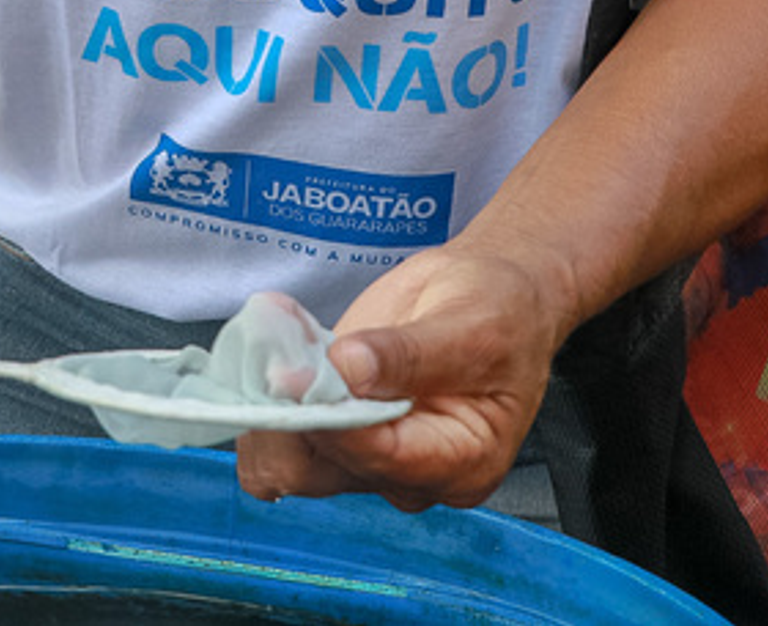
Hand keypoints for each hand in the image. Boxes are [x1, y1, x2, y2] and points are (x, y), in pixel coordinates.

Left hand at [234, 244, 562, 511]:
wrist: (492, 294)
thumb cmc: (501, 312)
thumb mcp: (472, 324)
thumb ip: (410, 353)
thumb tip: (349, 367)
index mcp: (460, 461)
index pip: (379, 457)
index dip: (330, 418)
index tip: (293, 374)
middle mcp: (408, 473)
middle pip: (320, 472)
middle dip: (287, 412)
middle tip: (279, 346)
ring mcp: (367, 452)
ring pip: (289, 458)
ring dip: (269, 399)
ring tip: (282, 333)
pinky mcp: (337, 429)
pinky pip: (283, 430)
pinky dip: (266, 390)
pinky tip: (284, 338)